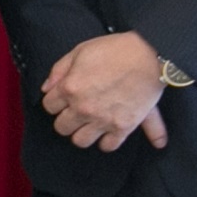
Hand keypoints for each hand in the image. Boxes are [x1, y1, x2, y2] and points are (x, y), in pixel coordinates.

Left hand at [41, 31, 169, 150]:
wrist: (149, 55)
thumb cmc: (116, 50)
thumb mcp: (80, 51)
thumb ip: (59, 70)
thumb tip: (47, 88)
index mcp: (70, 88)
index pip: (49, 106)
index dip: (55, 101)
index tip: (63, 100)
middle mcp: (83, 107)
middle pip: (62, 127)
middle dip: (66, 119)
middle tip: (76, 112)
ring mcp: (102, 120)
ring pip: (80, 141)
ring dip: (83, 133)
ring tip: (90, 123)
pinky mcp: (122, 127)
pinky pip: (108, 146)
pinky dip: (106, 141)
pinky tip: (107, 131)